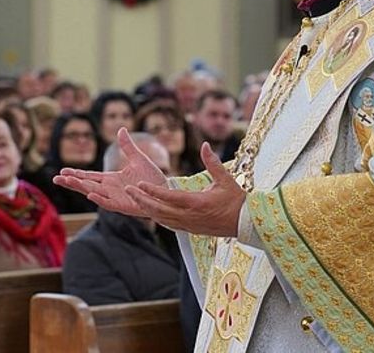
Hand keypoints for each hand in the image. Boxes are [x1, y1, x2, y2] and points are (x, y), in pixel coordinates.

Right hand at [52, 127, 166, 216]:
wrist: (166, 191)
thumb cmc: (152, 177)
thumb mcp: (138, 158)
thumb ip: (128, 146)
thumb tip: (121, 129)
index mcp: (111, 179)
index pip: (89, 176)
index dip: (76, 174)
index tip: (62, 172)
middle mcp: (110, 189)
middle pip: (86, 185)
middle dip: (71, 182)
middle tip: (56, 179)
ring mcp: (116, 198)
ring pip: (94, 193)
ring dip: (81, 188)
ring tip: (67, 182)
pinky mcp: (124, 205)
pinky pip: (109, 203)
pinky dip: (100, 199)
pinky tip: (90, 194)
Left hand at [123, 141, 245, 236]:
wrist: (246, 223)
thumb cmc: (237, 201)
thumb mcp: (225, 179)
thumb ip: (213, 162)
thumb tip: (206, 145)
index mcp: (196, 203)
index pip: (169, 197)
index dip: (152, 191)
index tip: (139, 184)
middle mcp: (189, 216)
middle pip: (159, 210)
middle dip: (142, 200)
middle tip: (128, 190)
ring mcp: (189, 225)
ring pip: (162, 218)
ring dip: (147, 209)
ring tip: (134, 199)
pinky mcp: (190, 230)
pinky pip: (169, 224)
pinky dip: (158, 217)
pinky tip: (151, 211)